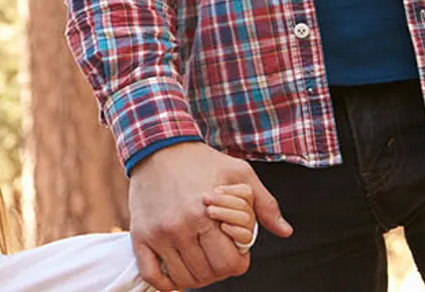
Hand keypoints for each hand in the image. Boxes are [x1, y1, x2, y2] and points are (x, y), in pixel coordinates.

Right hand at [128, 141, 291, 290]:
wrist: (157, 146)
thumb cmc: (201, 160)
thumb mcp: (240, 173)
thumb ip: (264, 203)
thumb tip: (284, 231)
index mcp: (206, 214)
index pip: (229, 263)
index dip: (238, 263)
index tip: (236, 254)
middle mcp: (180, 227)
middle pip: (207, 274)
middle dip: (219, 271)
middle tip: (219, 257)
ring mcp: (158, 234)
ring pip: (182, 278)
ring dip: (196, 277)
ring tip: (200, 262)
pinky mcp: (140, 235)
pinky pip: (152, 275)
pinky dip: (166, 283)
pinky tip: (176, 275)